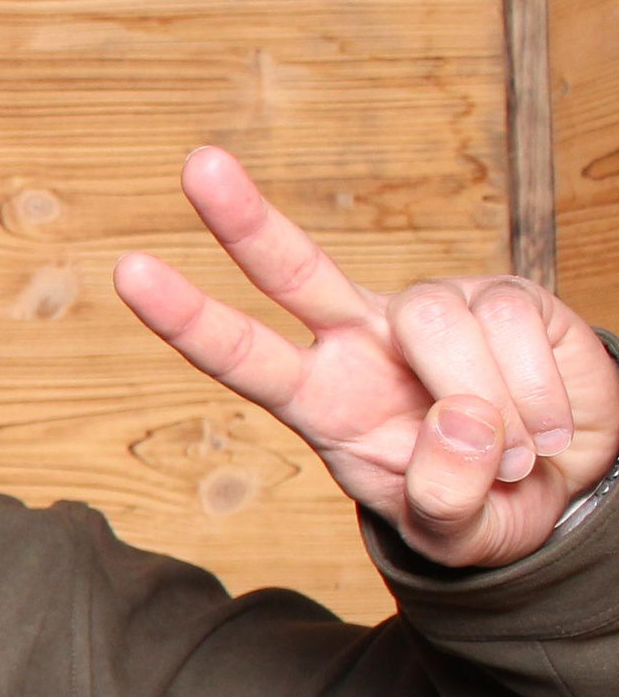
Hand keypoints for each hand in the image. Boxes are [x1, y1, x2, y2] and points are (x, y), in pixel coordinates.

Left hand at [113, 147, 618, 565]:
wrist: (566, 480)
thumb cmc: (483, 503)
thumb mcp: (455, 532)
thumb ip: (444, 500)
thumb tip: (457, 422)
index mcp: (322, 399)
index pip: (243, 354)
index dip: (187, 317)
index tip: (129, 271)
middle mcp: (362, 340)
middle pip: (295, 270)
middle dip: (243, 219)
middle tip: (195, 163)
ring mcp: (431, 312)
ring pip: (435, 328)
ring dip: (489, 412)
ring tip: (513, 458)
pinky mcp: (505, 296)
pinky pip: (513, 329)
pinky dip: (539, 398)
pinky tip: (543, 429)